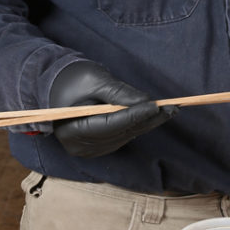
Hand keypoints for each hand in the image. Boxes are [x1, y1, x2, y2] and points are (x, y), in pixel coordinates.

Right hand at [49, 61, 174, 157]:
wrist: (56, 88)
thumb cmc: (72, 80)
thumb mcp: (95, 80)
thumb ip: (119, 93)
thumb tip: (146, 102)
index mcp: (72, 129)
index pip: (110, 124)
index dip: (135, 115)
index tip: (157, 106)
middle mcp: (80, 146)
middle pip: (120, 133)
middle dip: (147, 119)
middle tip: (173, 107)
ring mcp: (89, 149)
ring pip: (125, 136)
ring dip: (146, 123)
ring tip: (168, 111)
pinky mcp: (98, 147)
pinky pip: (122, 137)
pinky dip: (137, 126)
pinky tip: (152, 117)